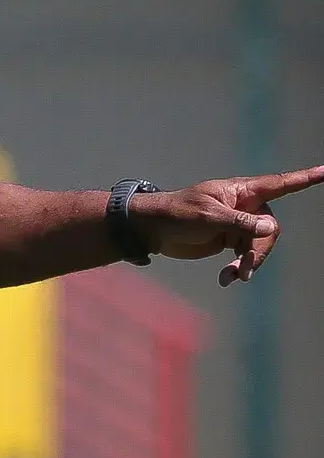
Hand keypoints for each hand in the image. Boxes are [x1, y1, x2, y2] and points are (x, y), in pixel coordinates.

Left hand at [129, 165, 323, 286]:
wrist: (152, 230)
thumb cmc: (176, 214)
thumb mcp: (208, 217)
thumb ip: (240, 223)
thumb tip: (271, 227)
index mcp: (240, 191)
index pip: (279, 184)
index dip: (304, 178)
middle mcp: (244, 206)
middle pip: (269, 229)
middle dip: (259, 251)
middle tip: (244, 269)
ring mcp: (237, 224)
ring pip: (258, 246)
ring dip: (247, 263)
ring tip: (230, 277)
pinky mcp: (228, 241)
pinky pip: (244, 256)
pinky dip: (238, 268)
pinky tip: (225, 279)